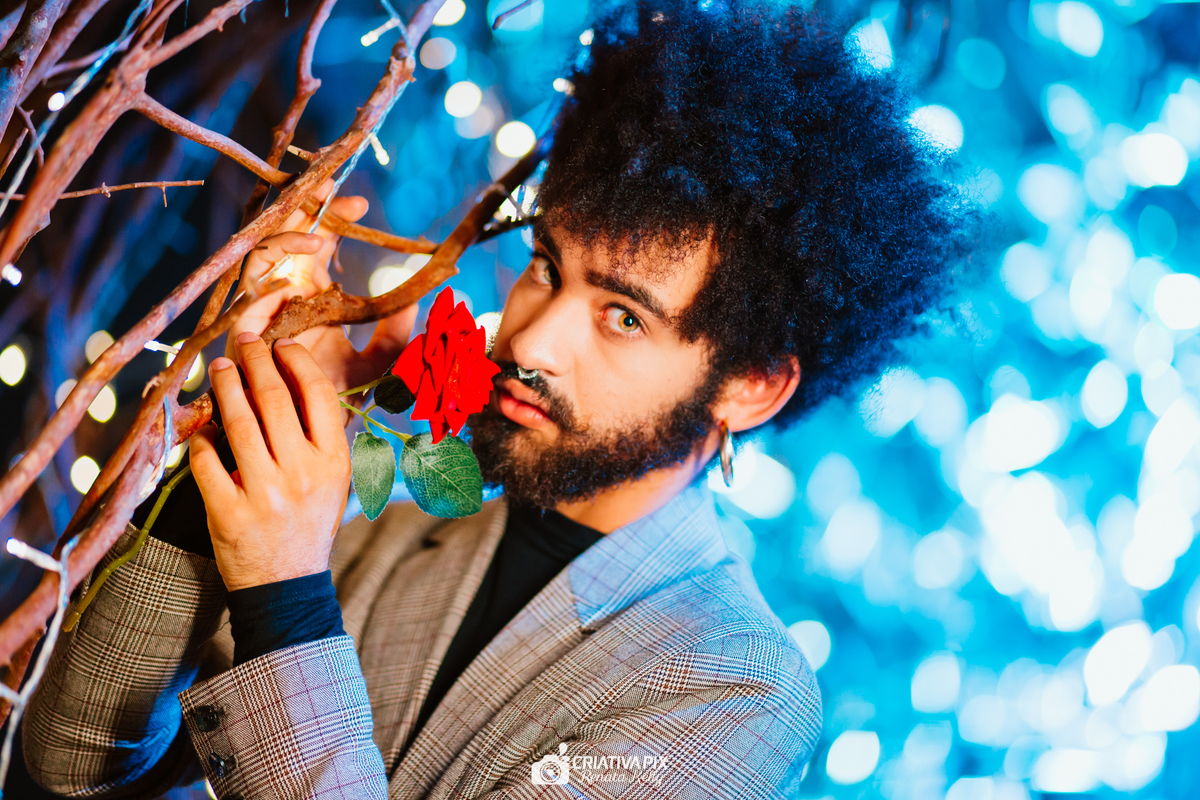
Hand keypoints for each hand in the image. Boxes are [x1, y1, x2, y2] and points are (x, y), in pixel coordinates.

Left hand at [190, 332, 350, 590]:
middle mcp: (302, 474)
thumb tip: (289, 378)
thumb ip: (318, 435)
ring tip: (220, 368)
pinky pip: (206, 462)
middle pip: (274, 399)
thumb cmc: (310, 522)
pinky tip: (204, 425)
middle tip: (244, 343)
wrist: (287, 584)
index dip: (296, 361)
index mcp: (334, 462)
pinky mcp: (229, 513)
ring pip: (238, 424)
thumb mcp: (332, 479)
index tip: (280, 344)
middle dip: (255, 361)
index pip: (317, 394)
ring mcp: (265, 494)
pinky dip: (203, 438)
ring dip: (226, 387)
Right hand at [229, 180, 418, 400]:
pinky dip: (267, 286)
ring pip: (262, 256)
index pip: (318, 241)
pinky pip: (247, 298)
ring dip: (287, 240)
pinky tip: (294, 280)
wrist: (302, 435)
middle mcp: (282, 293)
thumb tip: (417, 303)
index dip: (333, 218)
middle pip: (286, 235)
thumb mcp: (376, 364)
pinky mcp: (243, 332)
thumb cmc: (332, 398)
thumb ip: (395, 335)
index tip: (359, 203)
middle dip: (305, 208)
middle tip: (330, 189)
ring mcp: (261, 309)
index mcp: (310, 292)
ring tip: (319, 239)